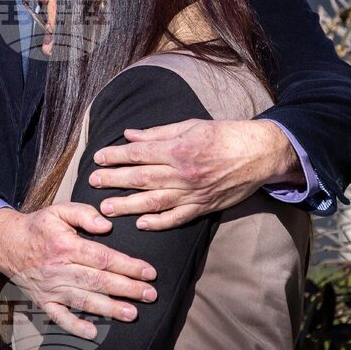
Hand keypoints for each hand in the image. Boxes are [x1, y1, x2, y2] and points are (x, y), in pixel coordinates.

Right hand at [0, 205, 157, 338]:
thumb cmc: (39, 226)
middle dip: (127, 289)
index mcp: (66, 246)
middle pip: (98, 281)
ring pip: (84, 301)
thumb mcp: (59, 210)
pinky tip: (93, 333)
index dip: (128, 266)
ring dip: (109, 309)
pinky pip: (59, 317)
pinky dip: (75, 326)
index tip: (148, 272)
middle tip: (150, 294)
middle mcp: (59, 269)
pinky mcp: (43, 301)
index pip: (102, 257)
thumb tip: (106, 226)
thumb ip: (84, 213)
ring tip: (132, 314)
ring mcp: (50, 288)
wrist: (6, 243)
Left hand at [88, 118, 302, 229]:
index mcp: (179, 149)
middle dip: (114, 180)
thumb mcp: (190, 125)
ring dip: (128, 206)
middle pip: (141, 177)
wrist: (258, 153)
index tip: (98, 158)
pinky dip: (159, 223)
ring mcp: (193, 192)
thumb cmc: (224, 135)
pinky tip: (141, 224)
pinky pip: (178, 218)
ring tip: (106, 208)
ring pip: (154, 201)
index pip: (139, 153)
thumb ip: (158, 133)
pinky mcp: (204, 207)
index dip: (116, 156)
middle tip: (92, 183)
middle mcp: (183, 173)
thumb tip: (130, 135)